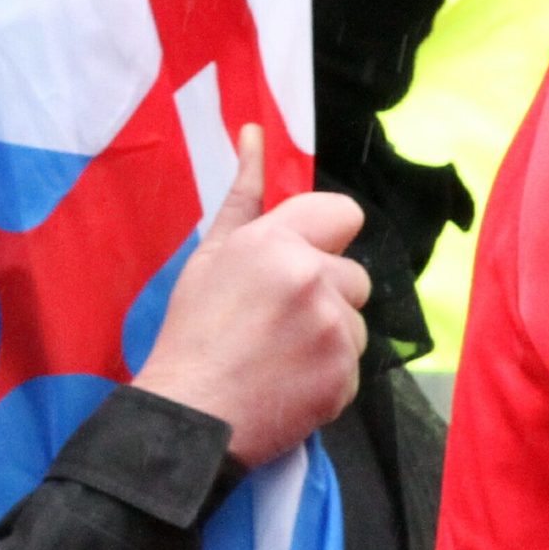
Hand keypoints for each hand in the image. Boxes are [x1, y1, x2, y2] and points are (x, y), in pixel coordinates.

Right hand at [132, 126, 371, 469]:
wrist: (190, 416)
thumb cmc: (192, 333)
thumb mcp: (210, 255)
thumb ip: (242, 194)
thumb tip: (254, 132)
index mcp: (277, 242)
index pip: (345, 214)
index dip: (326, 239)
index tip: (301, 263)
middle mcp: (313, 280)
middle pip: (355, 275)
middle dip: (327, 295)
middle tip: (278, 322)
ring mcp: (334, 332)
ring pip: (357, 323)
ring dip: (331, 338)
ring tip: (281, 356)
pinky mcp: (345, 378)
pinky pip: (354, 367)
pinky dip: (328, 376)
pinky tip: (290, 382)